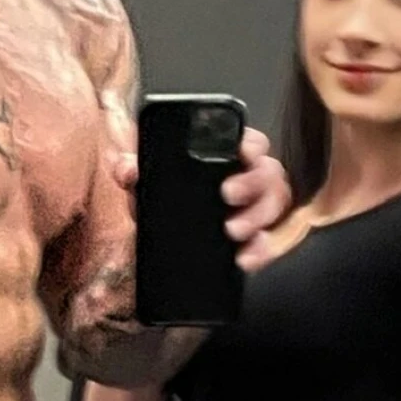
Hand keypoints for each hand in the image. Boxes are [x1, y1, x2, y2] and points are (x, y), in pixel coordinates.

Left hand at [110, 128, 291, 270]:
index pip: (251, 142)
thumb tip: (127, 168)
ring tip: (232, 230)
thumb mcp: (148, 184)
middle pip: (269, 172)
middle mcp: (249, 178)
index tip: (242, 151)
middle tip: (228, 194)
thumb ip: (135, 172)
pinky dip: (259, 251)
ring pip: (274, 205)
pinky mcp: (257, 239)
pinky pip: (267, 243)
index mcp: (228, 156)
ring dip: (256, 217)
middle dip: (252, 183)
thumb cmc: (165, 200)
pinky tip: (242, 258)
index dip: (251, 143)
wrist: (166, 240)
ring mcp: (257, 209)